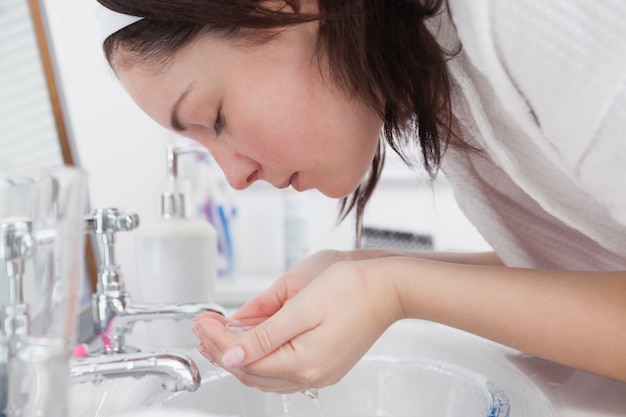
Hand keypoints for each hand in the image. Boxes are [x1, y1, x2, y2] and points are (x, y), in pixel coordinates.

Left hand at [192, 255, 401, 392]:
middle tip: (204, 327)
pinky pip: (283, 367)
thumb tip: (231, 355)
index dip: (217, 341)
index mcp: (304, 362)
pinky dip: (262, 355)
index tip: (202, 323)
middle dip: (223, 349)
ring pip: (266, 372)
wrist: (390, 286)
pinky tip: (252, 340)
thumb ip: (263, 333)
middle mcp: (312, 375)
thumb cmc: (353, 287)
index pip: (245, 360)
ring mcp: (320, 371)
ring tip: (221, 333)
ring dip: (240, 354)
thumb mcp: (300, 303)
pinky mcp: (326, 362)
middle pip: (253, 371)